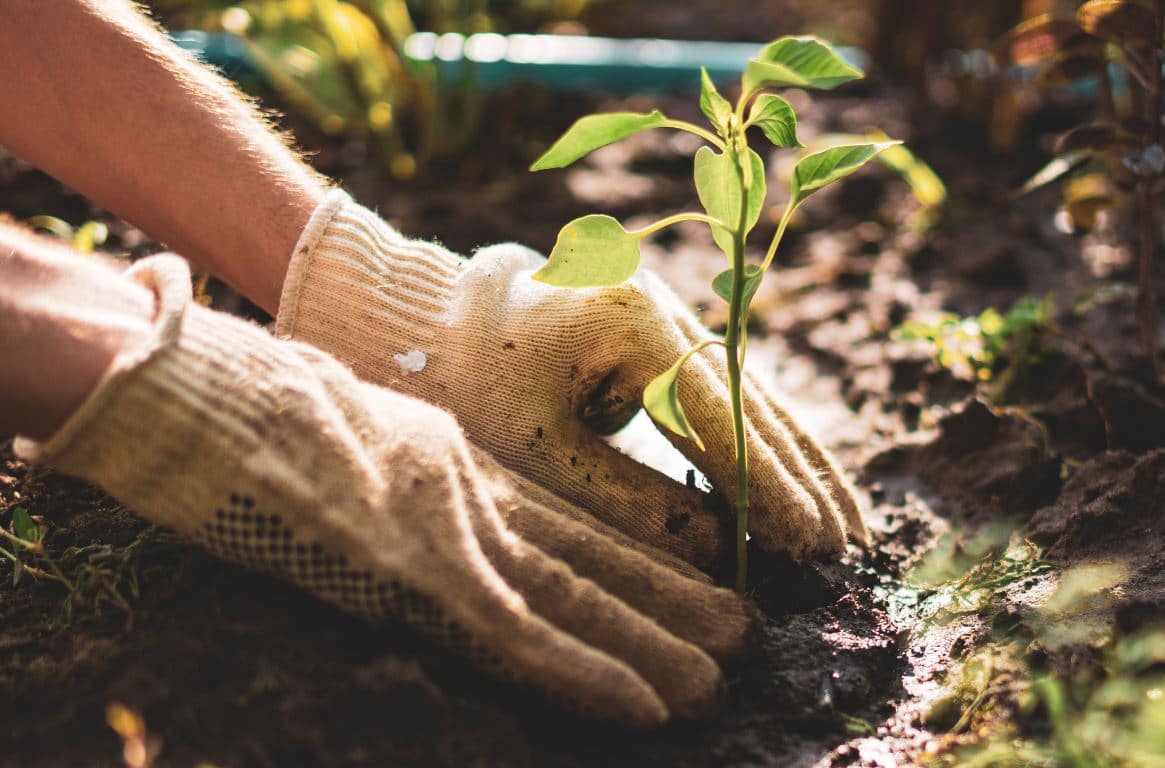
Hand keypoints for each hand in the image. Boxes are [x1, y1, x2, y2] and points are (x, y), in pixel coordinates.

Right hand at [18, 255, 750, 725]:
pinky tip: (647, 706)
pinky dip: (584, 675)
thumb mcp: (338, 423)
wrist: (196, 382)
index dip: (625, 552)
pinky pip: (518, 636)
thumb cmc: (243, 400)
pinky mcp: (412, 569)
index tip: (688, 576)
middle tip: (739, 628)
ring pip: (569, 597)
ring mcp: (440, 530)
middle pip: (579, 554)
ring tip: (719, 672)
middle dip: (658, 595)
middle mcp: (461, 493)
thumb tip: (404, 490)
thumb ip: (389, 455)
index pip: (555, 517)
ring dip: (645, 641)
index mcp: (445, 460)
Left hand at [277, 192, 867, 568]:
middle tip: (852, 548)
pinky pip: (727, 393)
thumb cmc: (469, 384)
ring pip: (751, 396)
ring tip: (846, 523)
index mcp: (635, 325)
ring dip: (799, 462)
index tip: (813, 545)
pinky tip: (796, 481)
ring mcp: (668, 315)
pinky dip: (762, 442)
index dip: (768, 488)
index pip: (720, 419)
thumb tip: (720, 553)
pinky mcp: (661, 334)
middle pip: (753, 404)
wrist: (433, 319)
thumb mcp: (538, 451)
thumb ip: (628, 501)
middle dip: (803, 480)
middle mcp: (666, 310)